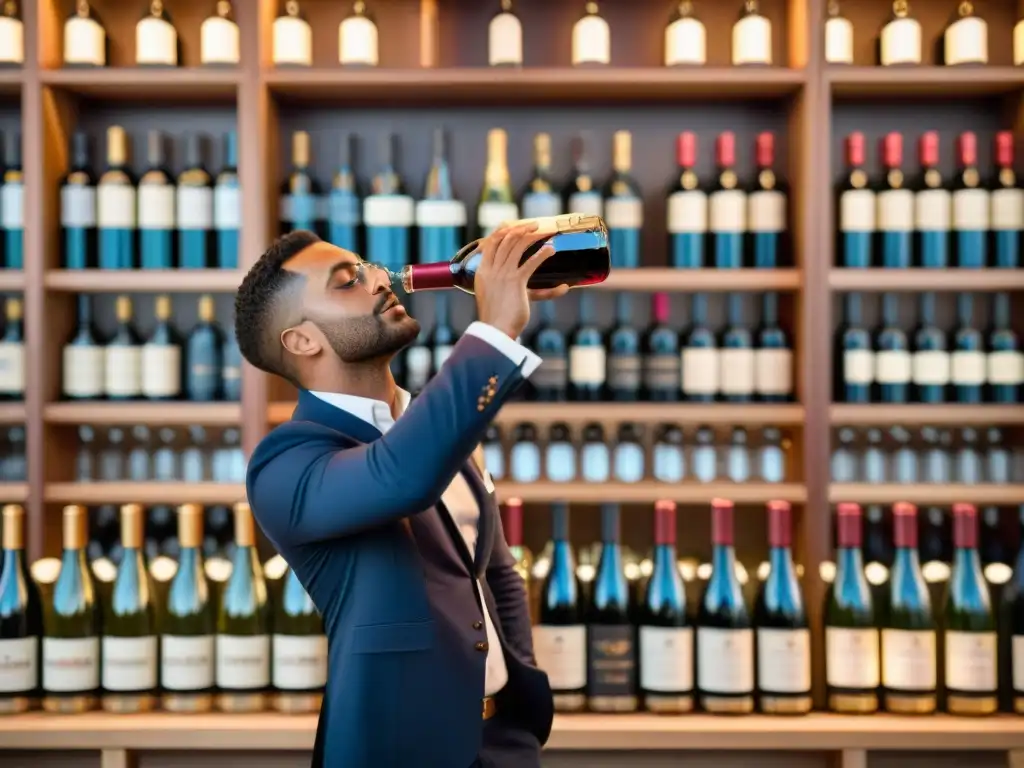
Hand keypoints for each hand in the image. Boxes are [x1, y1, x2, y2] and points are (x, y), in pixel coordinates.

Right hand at [473, 222, 565, 339]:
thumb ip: (509, 284)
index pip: (491, 242)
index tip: (516, 225)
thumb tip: (524, 279)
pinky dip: (542, 254)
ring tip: (545, 233)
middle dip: (521, 229)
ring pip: (517, 246)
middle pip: (505, 240)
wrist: (496, 331)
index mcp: (482, 271)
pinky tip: (550, 250)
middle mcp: (491, 270)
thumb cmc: (499, 317)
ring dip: (533, 236)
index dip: (503, 230)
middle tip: (535, 225)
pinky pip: (530, 263)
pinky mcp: (516, 282)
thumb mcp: (497, 296)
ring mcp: (503, 275)